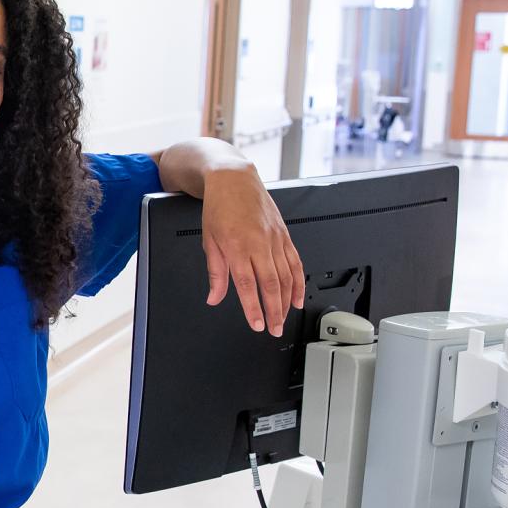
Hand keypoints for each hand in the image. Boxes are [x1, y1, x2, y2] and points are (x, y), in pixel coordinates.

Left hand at [201, 165, 304, 335]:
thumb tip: (214, 298)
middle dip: (274, 310)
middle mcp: (259, 243)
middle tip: (274, 328)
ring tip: (284, 318)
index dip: (254, 308)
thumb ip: (215, 273)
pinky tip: (297, 296)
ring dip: (287, 300)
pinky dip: (298, 281)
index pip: (248, 285)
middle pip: (271, 284)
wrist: (233, 179)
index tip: (257, 324)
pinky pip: (295, 261)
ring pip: (286, 275)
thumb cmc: (219, 207)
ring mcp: (275, 238)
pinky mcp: (284, 234)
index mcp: (237, 246)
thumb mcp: (209, 241)